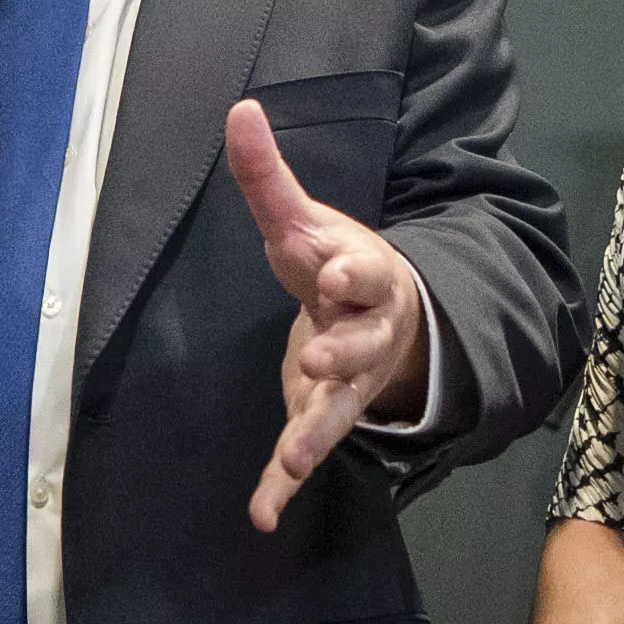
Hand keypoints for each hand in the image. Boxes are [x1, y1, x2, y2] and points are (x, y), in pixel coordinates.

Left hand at [234, 101, 427, 533]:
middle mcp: (365, 335)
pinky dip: (284, 484)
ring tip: (295, 454)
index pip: (364, 273)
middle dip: (342, 351)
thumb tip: (240, 109)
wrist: (384, 321)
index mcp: (364, 279)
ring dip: (317, 430)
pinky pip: (307, 451)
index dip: (348, 274)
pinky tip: (261, 514)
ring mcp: (348, 384)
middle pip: (361, 345)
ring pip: (339, 408)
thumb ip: (268, 176)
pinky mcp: (323, 416)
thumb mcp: (304, 220)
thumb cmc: (335, 265)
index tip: (328, 272)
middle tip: (317, 354)